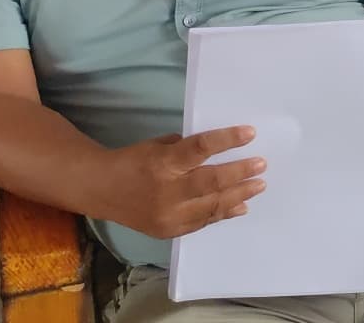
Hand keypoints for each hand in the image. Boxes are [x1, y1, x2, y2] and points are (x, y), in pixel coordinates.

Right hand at [100, 126, 265, 240]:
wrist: (100, 189)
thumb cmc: (132, 160)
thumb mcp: (158, 145)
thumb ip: (187, 149)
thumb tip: (221, 150)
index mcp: (162, 163)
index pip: (200, 149)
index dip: (227, 140)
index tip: (250, 133)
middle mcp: (167, 191)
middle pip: (211, 182)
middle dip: (240, 173)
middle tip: (262, 164)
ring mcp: (168, 216)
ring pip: (212, 206)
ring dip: (239, 195)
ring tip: (259, 185)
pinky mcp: (169, 231)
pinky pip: (203, 222)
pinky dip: (224, 213)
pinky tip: (241, 206)